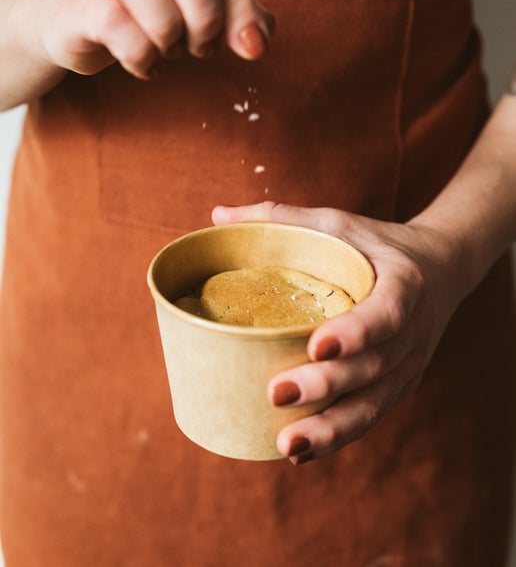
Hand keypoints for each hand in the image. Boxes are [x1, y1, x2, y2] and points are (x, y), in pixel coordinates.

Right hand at [36, 0, 272, 78]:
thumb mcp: (193, 0)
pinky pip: (112, 22)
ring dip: (168, 30)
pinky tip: (145, 65)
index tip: (248, 44)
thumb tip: (256, 43)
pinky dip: (141, 53)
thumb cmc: (141, 7)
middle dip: (203, 13)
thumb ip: (237, 13)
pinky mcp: (69, 4)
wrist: (71, 25)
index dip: (238, 3)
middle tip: (202, 47)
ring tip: (170, 50)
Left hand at [212, 202, 471, 463]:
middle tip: (276, 394)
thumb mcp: (339, 222)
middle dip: (327, 386)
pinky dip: (339, 436)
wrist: (440, 268)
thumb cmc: (377, 244)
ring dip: (332, 428)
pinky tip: (301, 451)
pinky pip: (371, 416)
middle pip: (375, 367)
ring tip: (287, 443)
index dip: (357, 332)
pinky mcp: (400, 386)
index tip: (316, 345)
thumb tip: (218, 215)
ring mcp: (410, 364)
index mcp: (405, 283)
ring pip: (375, 404)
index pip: (388, 311)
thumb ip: (283, 217)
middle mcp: (414, 330)